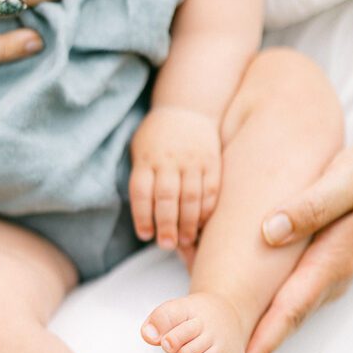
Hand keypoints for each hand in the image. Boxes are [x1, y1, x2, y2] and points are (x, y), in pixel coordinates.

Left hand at [129, 107, 220, 248]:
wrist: (188, 107)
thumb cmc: (158, 139)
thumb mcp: (140, 151)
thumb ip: (141, 180)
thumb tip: (144, 219)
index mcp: (146, 159)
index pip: (141, 192)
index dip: (142, 216)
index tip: (146, 235)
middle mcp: (169, 160)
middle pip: (167, 197)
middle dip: (167, 225)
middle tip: (167, 245)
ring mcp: (192, 160)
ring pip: (191, 197)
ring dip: (189, 223)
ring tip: (186, 240)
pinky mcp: (212, 161)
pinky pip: (211, 190)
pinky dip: (207, 210)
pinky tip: (202, 223)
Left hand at [238, 96, 352, 352]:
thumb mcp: (344, 179)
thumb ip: (310, 206)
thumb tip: (269, 232)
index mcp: (332, 261)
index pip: (290, 311)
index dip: (263, 342)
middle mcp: (331, 277)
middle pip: (286, 323)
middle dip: (255, 351)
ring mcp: (331, 275)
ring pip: (290, 314)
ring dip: (261, 336)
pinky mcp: (327, 266)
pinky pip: (294, 298)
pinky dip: (271, 315)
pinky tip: (248, 317)